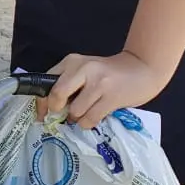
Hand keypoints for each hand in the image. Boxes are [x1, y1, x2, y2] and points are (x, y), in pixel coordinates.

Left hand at [40, 51, 167, 128]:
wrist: (142, 68)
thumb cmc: (109, 73)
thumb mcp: (85, 70)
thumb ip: (67, 83)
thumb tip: (49, 108)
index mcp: (72, 62)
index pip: (47, 83)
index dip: (41, 102)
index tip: (42, 115)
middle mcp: (83, 69)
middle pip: (57, 95)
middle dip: (57, 110)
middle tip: (64, 114)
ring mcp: (98, 83)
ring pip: (74, 111)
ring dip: (77, 118)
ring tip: (87, 112)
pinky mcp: (111, 97)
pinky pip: (90, 119)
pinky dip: (88, 123)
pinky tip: (95, 116)